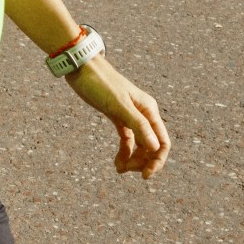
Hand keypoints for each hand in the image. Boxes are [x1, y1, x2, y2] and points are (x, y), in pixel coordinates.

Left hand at [65, 54, 170, 178]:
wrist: (81, 68)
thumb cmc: (100, 83)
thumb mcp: (118, 105)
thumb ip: (138, 125)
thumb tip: (156, 147)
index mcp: (149, 110)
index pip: (162, 142)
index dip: (157, 161)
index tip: (145, 175)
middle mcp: (144, 114)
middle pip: (152, 146)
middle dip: (142, 162)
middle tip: (125, 170)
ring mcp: (131, 116)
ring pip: (139, 145)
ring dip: (133, 160)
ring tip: (119, 169)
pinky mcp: (118, 117)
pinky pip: (127, 140)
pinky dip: (124, 152)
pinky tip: (118, 163)